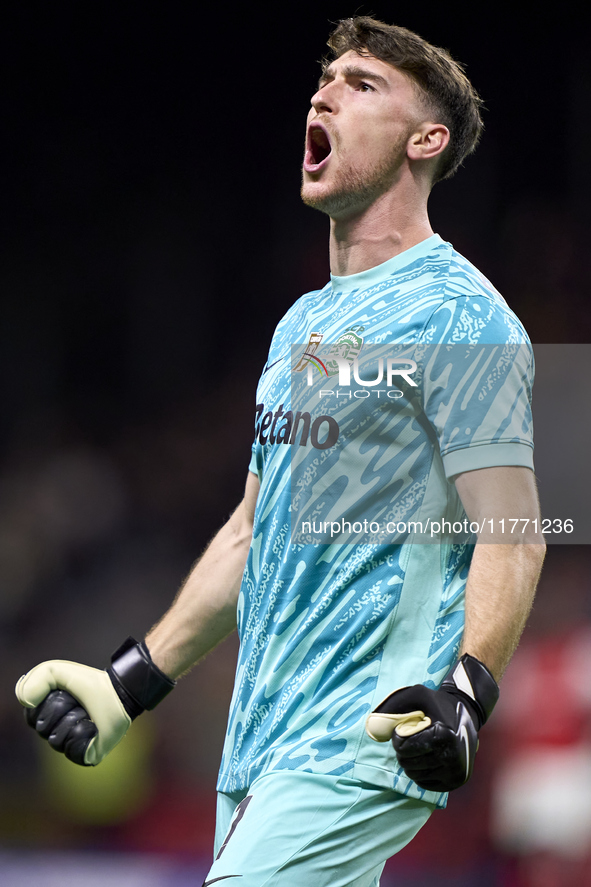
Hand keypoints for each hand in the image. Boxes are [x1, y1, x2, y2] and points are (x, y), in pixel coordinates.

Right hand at [16, 660, 130, 765]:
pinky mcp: (85, 756)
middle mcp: (54, 733)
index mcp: (45, 716)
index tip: (64, 692)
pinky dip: (83, 734)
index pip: (32, 717)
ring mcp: (69, 746)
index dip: (48, 702)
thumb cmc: (88, 682)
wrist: (118, 691)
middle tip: (79, 701)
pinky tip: (93, 727)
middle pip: (43, 729)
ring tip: (88, 712)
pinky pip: (73, 752)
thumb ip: (37, 678)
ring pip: (56, 740)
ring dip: (75, 719)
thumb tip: (27, 702)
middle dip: (62, 708)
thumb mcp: (58, 670)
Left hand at [365, 654, 498, 791]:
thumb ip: (393, 707)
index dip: (399, 738)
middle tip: (413, 738)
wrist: (466, 715)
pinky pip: (425, 784)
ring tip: (421, 747)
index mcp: (443, 735)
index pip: (404, 747)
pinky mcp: (456, 782)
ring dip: (411, 762)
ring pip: (414, 775)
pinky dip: (421, 772)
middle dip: (404, 751)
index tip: (405, 729)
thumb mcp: (416, 695)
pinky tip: (429, 758)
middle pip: (408, 763)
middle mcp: (452, 757)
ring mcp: (455, 772)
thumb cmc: (436, 705)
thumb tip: (372, 726)